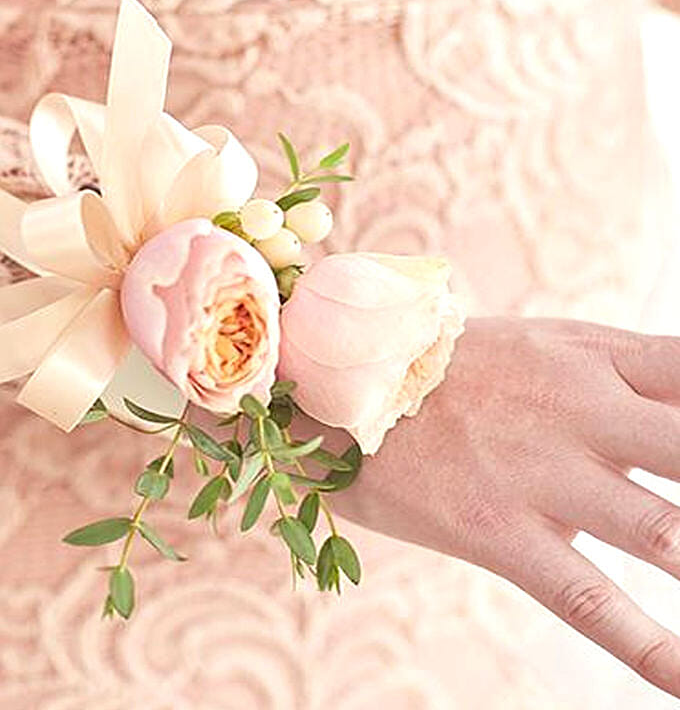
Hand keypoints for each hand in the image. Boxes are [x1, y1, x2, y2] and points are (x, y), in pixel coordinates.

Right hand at [307, 316, 679, 697]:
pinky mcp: (502, 533)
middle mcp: (580, 413)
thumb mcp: (546, 345)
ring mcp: (542, 475)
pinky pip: (591, 601)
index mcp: (593, 359)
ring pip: (672, 539)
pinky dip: (654, 652)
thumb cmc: (459, 367)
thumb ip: (625, 371)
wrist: (349, 387)